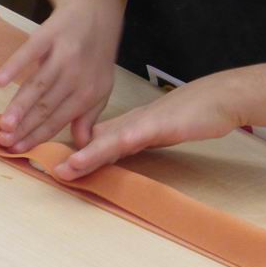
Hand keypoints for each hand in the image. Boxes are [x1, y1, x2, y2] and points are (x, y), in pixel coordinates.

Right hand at [0, 0, 122, 151]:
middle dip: (24, 126)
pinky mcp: (50, 34)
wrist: (96, 13)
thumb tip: (81, 146)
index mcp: (89, 93)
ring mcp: (64, 54)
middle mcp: (78, 76)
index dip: (37, 136)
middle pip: (46, 106)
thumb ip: (88, 117)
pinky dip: (15, 66)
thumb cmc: (95, 57)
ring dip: (20, 105)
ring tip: (4, 124)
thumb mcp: (100, 88)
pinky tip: (0, 82)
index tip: (17, 150)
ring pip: (38, 85)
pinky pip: (30, 52)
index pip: (59, 120)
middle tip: (4, 142)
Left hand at [55, 72, 242, 179]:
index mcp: (130, 124)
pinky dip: (111, 147)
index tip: (47, 163)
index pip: (95, 139)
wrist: (220, 98)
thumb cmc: (195, 113)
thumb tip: (119, 151)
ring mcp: (143, 123)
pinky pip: (130, 138)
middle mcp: (131, 122)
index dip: (72, 151)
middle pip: (93, 140)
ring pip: (106, 141)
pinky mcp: (158, 126)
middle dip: (68, 156)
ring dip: (84, 155)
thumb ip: (140, 139)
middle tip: (45, 168)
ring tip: (63, 168)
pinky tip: (94, 155)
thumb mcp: (161, 130)